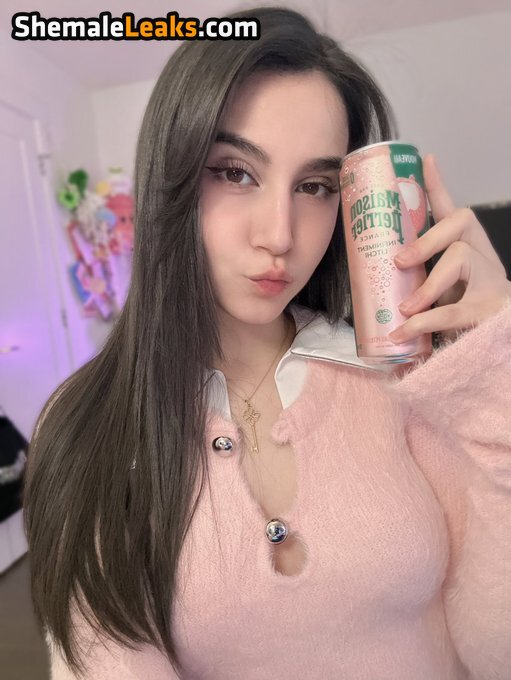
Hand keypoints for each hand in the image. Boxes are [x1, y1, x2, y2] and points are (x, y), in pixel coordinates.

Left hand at [388, 154, 510, 344]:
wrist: (501, 329)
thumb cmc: (466, 303)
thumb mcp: (440, 281)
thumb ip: (418, 273)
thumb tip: (373, 271)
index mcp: (467, 243)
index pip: (451, 209)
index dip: (438, 185)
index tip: (426, 160)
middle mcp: (481, 252)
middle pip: (458, 224)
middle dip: (425, 241)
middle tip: (399, 260)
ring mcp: (489, 277)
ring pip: (459, 260)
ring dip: (428, 285)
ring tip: (406, 307)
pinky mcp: (489, 306)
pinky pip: (454, 310)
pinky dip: (426, 321)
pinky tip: (405, 330)